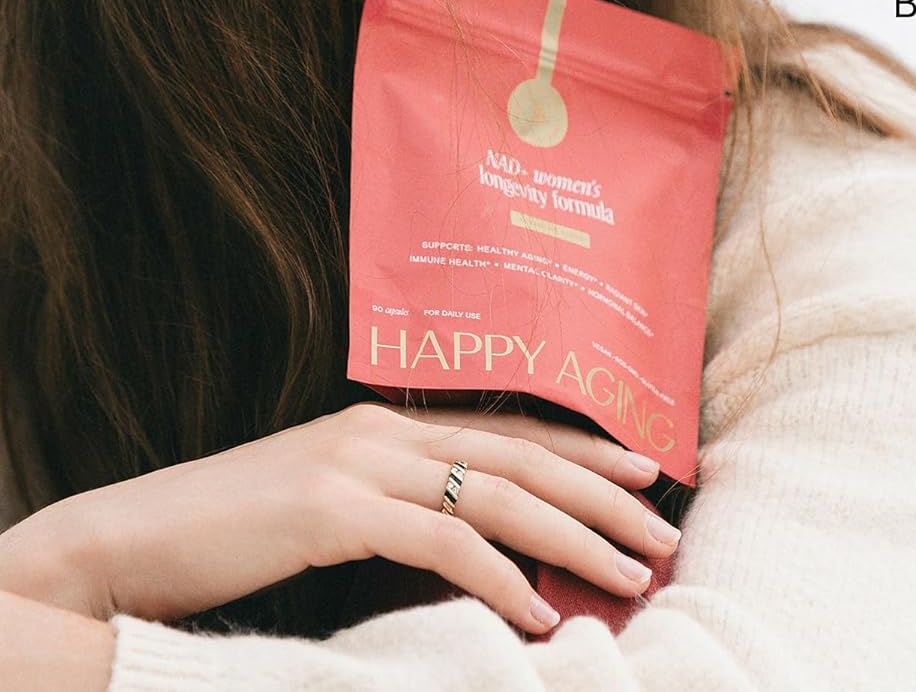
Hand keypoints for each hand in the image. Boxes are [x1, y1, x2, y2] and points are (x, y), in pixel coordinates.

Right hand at [0, 402, 678, 634]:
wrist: (128, 540)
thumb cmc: (233, 533)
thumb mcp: (332, 504)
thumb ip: (402, 505)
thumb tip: (482, 541)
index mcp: (391, 422)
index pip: (514, 429)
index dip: (589, 449)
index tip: (650, 473)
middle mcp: (387, 429)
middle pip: (525, 457)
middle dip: (605, 496)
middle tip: (664, 535)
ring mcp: (361, 462)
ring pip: (500, 494)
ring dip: (575, 539)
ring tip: (630, 577)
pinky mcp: (332, 508)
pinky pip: (442, 543)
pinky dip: (500, 579)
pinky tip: (537, 615)